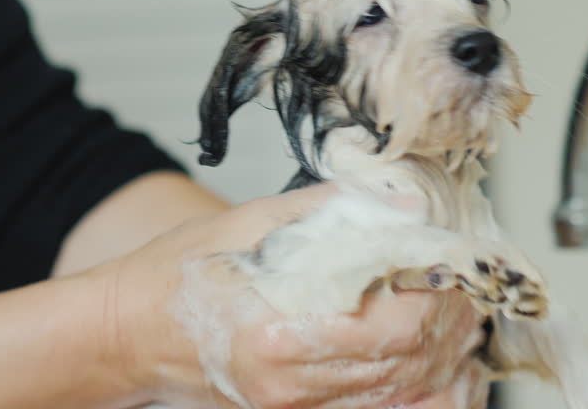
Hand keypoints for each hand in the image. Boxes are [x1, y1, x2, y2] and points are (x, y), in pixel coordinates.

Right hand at [92, 183, 489, 407]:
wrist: (123, 336)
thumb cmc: (170, 280)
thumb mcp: (242, 224)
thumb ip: (323, 210)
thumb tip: (394, 199)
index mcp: (278, 335)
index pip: (394, 327)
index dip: (437, 292)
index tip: (452, 257)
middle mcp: (290, 384)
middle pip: (407, 364)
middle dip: (449, 321)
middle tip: (464, 279)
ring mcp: (292, 408)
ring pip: (399, 394)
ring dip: (440, 355)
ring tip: (456, 312)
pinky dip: (413, 386)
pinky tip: (431, 360)